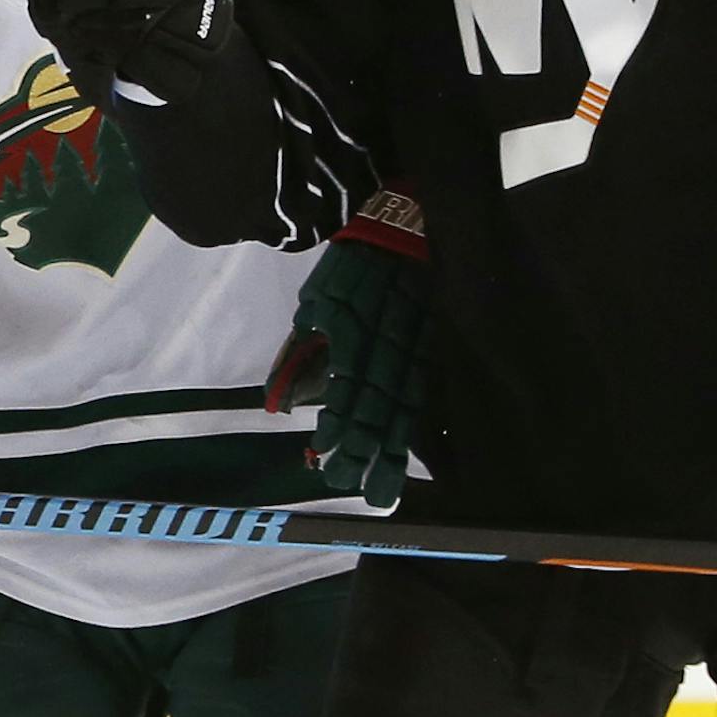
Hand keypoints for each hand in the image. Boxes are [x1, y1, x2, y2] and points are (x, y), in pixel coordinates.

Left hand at [266, 237, 432, 508]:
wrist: (403, 227)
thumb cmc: (350, 266)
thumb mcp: (315, 303)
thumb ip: (300, 352)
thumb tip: (281, 401)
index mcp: (355, 333)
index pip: (347, 391)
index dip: (338, 427)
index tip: (324, 456)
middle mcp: (389, 348)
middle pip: (379, 408)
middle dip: (365, 451)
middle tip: (351, 485)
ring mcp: (418, 350)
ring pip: (406, 409)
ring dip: (393, 451)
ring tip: (382, 489)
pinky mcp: (434, 348)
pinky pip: (428, 396)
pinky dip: (424, 430)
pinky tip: (421, 459)